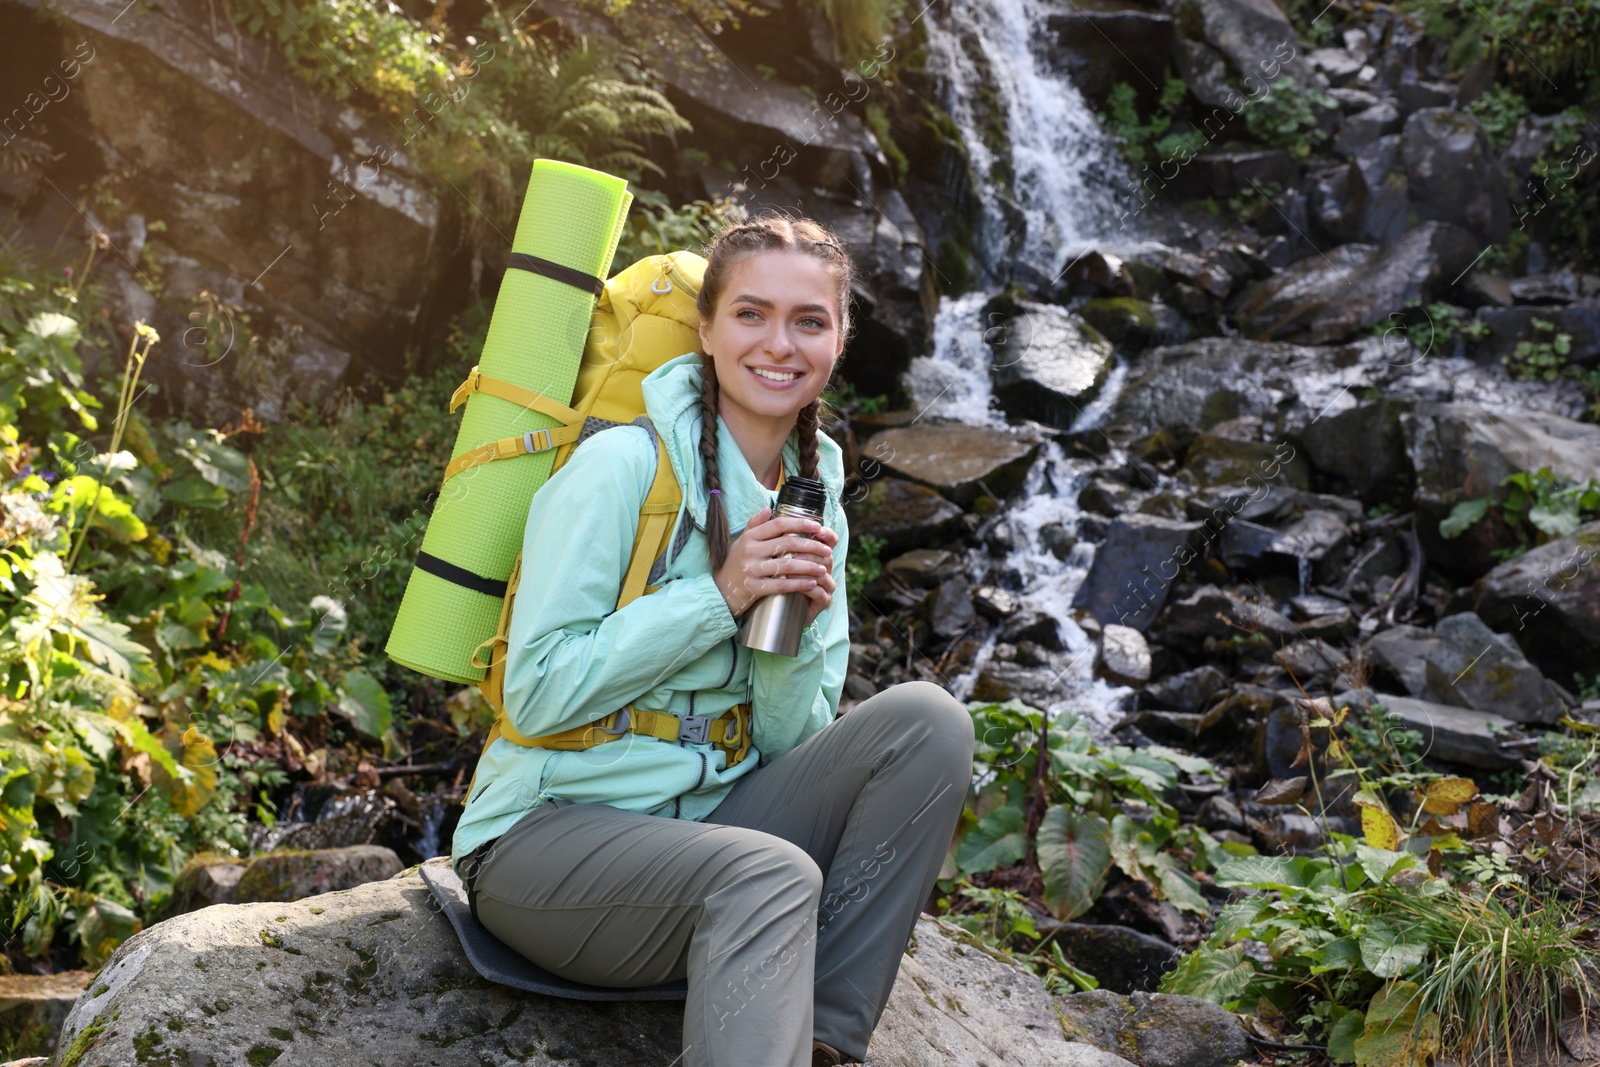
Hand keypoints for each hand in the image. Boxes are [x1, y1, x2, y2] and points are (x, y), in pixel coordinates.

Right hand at [713, 506, 837, 625]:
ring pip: (786, 565)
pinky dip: (798, 584)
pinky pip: (780, 585)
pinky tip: (811, 584)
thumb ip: (754, 525)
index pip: (778, 524)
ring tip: (823, 568)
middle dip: (811, 546)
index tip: (818, 527)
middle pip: (787, 543)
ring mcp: (751, 570)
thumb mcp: (741, 542)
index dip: (800, 524)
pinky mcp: (753, 588)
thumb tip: (768, 509)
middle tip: (827, 550)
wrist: (718, 591)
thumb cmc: (734, 565)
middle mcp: (750, 551)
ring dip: (809, 566)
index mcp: (750, 537)